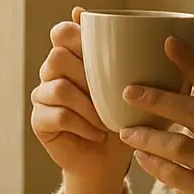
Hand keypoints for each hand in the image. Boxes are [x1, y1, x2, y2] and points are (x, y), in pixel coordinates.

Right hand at [30, 7, 134, 193]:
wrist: (109, 160)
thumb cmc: (124, 117)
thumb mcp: (134, 84)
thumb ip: (131, 56)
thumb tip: (154, 32)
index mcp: (72, 55)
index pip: (62, 32)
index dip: (77, 36)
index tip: (102, 54)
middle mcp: (52, 72)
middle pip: (58, 57)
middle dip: (88, 75)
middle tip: (110, 93)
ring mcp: (42, 96)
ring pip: (59, 87)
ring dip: (89, 105)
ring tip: (107, 120)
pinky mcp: (39, 121)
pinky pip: (58, 115)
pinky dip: (83, 125)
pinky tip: (98, 132)